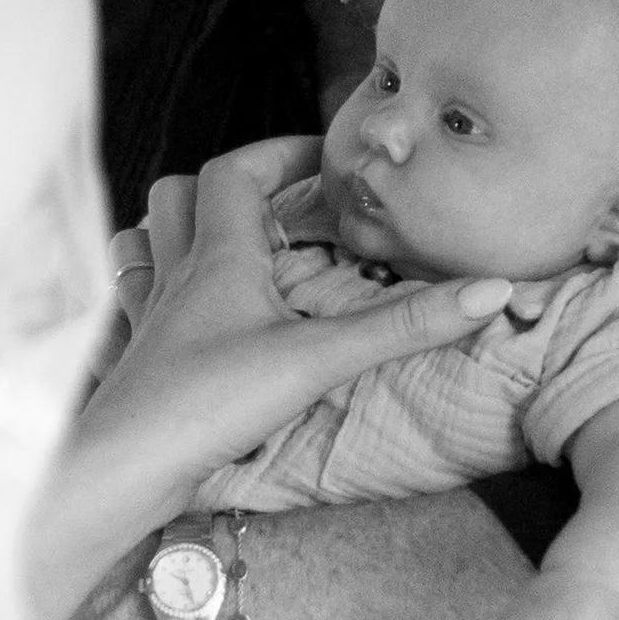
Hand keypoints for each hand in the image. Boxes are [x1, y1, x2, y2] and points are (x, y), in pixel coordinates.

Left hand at [79, 137, 513, 497]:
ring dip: (179, 229)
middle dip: (225, 183)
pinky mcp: (137, 359)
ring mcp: (150, 316)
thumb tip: (493, 290)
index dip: (277, 152)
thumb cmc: (211, 402)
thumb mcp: (320, 359)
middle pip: (177, 195)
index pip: (234, 171)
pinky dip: (156, 289)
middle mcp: (177, 275)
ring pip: (145, 243)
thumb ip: (404, 326)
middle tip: (276, 200)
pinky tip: (182, 309)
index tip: (324, 157)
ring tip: (226, 242)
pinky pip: (135, 302)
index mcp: (219, 256)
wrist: (125, 467)